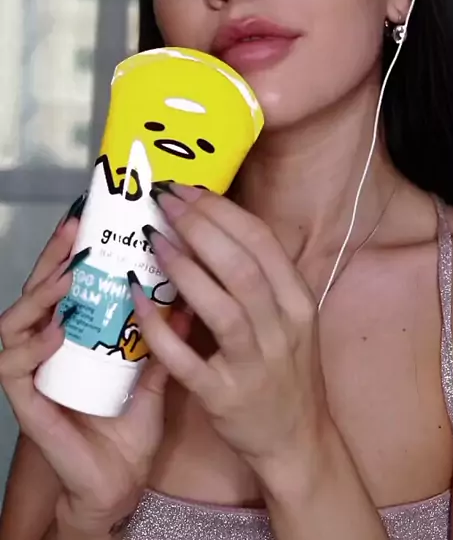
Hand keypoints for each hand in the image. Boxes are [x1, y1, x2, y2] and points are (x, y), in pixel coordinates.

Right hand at [0, 217, 190, 533]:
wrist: (115, 480)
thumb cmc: (128, 420)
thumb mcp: (155, 369)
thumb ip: (168, 333)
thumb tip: (194, 291)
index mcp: (77, 330)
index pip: (71, 278)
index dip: (80, 246)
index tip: (99, 213)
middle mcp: (48, 341)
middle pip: (41, 287)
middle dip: (57, 254)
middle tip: (77, 227)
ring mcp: (33, 368)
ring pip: (19, 318)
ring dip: (43, 292)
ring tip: (70, 274)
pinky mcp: (25, 399)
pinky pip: (16, 365)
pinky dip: (34, 344)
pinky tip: (57, 329)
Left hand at [133, 183, 326, 487]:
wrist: (297, 439)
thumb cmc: (285, 367)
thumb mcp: (289, 315)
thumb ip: (259, 276)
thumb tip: (209, 225)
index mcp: (297, 300)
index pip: (261, 241)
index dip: (221, 210)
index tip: (187, 189)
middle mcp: (281, 328)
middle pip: (240, 265)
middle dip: (198, 226)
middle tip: (163, 202)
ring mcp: (254, 364)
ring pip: (220, 306)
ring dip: (183, 267)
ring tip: (151, 238)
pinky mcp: (224, 396)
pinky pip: (186, 359)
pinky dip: (159, 327)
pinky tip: (137, 297)